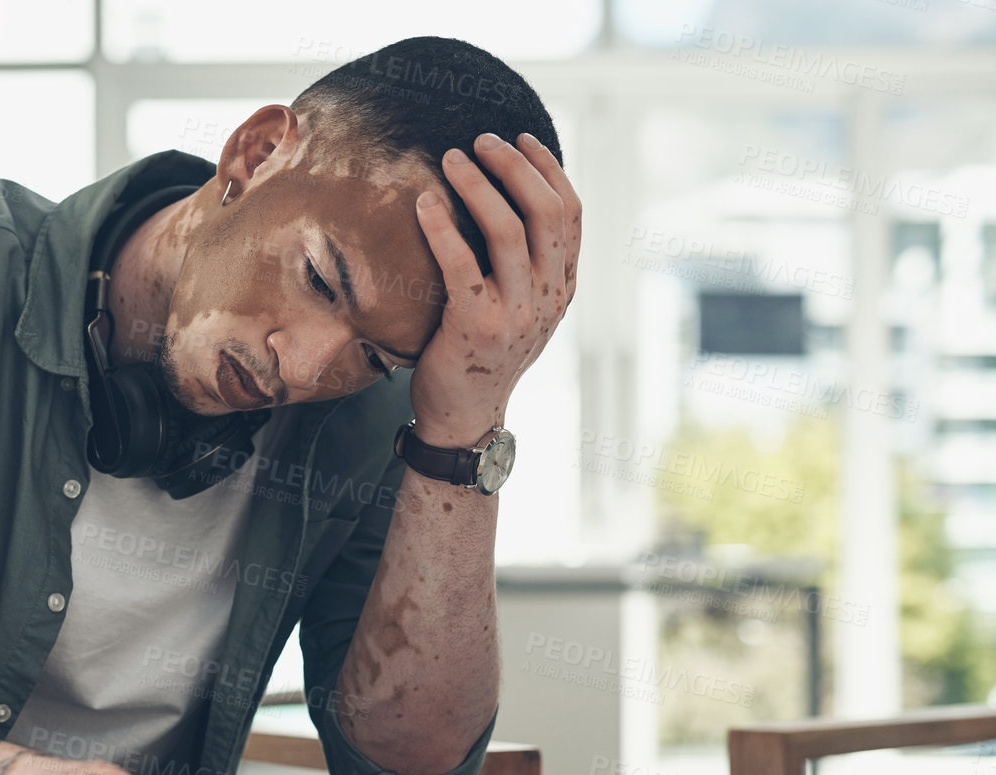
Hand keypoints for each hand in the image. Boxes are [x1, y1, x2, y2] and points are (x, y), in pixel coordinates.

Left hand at [409, 131, 580, 445]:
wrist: (464, 415)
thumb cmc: (481, 354)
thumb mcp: (521, 308)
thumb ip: (526, 265)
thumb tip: (510, 202)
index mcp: (563, 287)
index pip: (571, 212)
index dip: (549, 168)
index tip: (522, 137)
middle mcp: (548, 296)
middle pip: (544, 210)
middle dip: (513, 165)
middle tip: (481, 139)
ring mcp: (517, 312)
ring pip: (508, 229)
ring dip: (479, 185)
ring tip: (451, 159)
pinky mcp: (477, 326)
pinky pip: (462, 264)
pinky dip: (442, 227)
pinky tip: (424, 204)